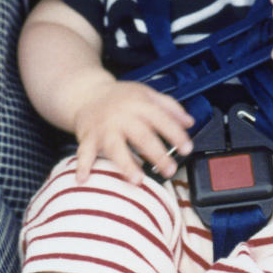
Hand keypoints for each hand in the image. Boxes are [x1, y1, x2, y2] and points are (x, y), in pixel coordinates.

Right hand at [72, 80, 194, 183]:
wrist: (87, 93)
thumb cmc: (121, 97)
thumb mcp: (147, 94)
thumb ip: (169, 107)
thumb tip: (190, 122)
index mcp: (139, 104)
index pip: (161, 119)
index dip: (176, 134)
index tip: (187, 149)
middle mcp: (122, 116)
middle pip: (142, 136)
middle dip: (157, 154)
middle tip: (170, 170)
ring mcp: (104, 128)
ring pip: (116, 147)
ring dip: (126, 164)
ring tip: (137, 180)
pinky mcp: (88, 137)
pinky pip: (84, 153)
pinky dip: (82, 166)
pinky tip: (83, 179)